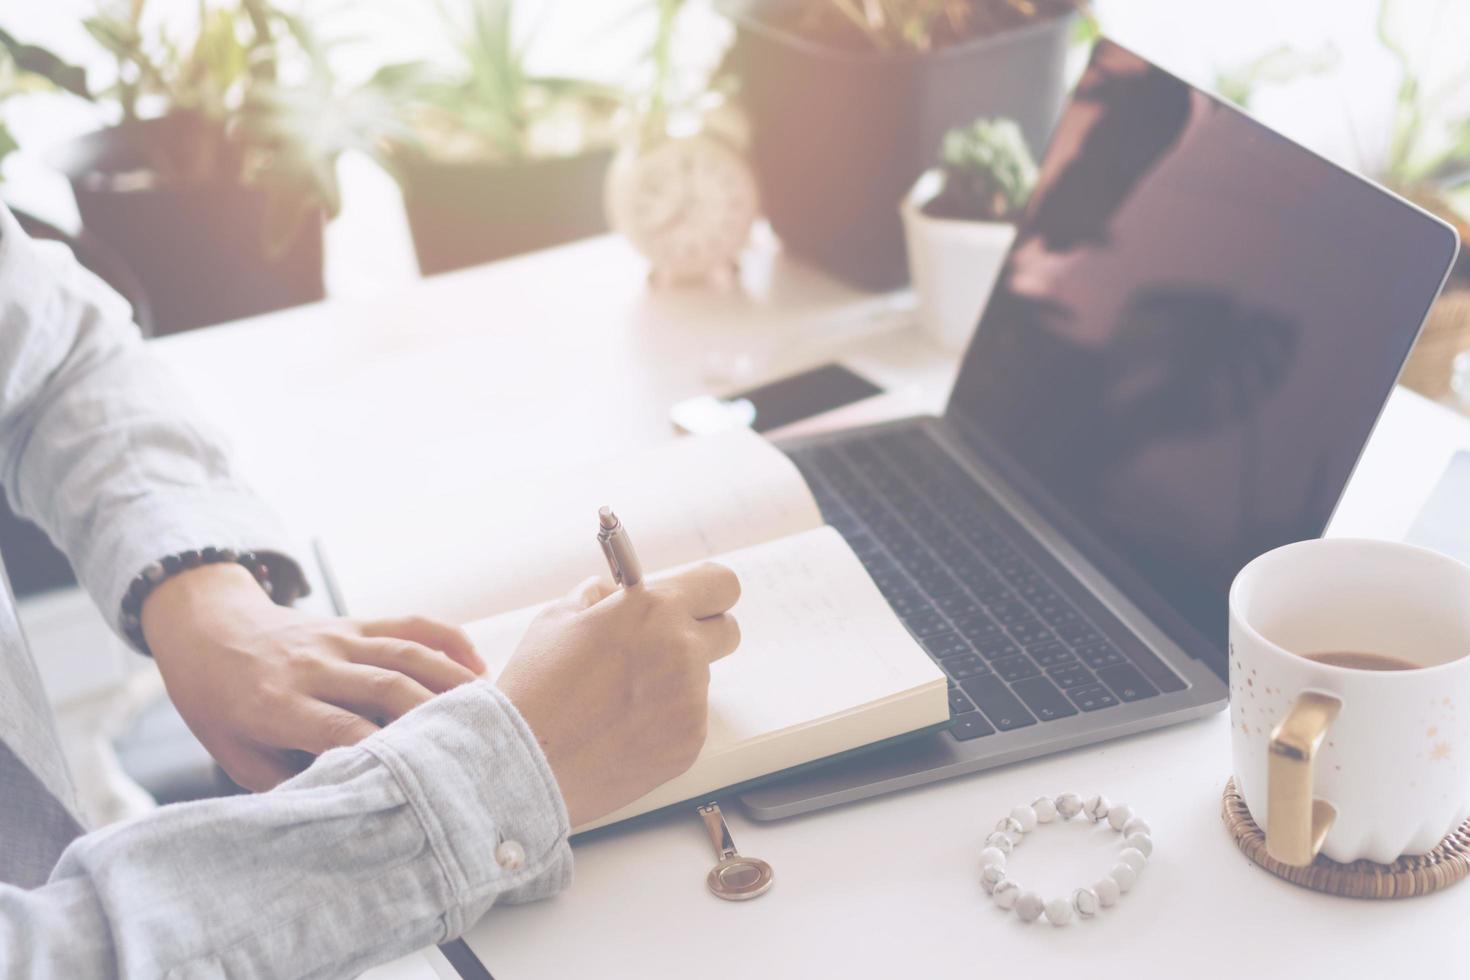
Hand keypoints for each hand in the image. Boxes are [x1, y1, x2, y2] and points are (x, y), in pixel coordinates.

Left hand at [142, 562, 485, 790]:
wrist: (210, 635)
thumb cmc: (224, 708)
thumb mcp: (238, 757)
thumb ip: (287, 783)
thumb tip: (342, 814)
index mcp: (277, 703)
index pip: (341, 727)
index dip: (382, 750)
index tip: (420, 779)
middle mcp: (313, 666)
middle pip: (387, 684)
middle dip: (432, 714)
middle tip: (474, 745)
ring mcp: (339, 639)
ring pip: (406, 652)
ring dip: (452, 678)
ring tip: (490, 707)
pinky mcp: (356, 622)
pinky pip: (410, 623)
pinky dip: (448, 639)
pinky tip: (477, 663)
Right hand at [497, 562, 740, 827]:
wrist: (524, 762)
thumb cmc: (535, 688)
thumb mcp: (558, 617)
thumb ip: (601, 595)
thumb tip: (618, 592)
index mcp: (654, 609)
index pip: (720, 583)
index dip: (707, 591)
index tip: (694, 602)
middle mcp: (682, 649)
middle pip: (728, 630)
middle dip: (701, 634)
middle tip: (663, 650)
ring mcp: (690, 698)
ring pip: (701, 679)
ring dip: (674, 682)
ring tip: (619, 702)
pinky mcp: (690, 740)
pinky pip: (690, 720)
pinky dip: (665, 722)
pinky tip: (622, 729)